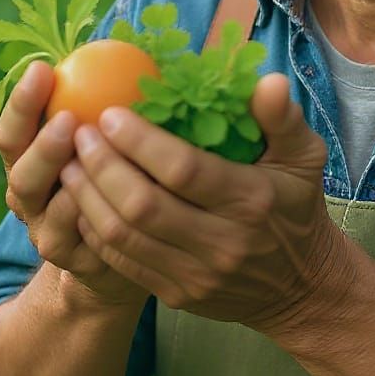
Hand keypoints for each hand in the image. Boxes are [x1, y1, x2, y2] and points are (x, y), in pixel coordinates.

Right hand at [0, 60, 148, 308]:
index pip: (14, 129)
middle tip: (67, 119)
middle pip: (20, 170)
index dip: (23, 101)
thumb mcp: (110, 136)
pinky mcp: (76, 260)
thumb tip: (139, 45)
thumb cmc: (120, 173)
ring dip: (67, 180)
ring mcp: (48, 230)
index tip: (43, 69)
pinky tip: (112, 198)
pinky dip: (92, 216)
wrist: (126, 247)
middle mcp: (30, 196)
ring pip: (47, 207)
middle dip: (40, 143)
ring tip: (90, 158)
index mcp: (31, 158)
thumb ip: (112, 100)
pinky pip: (81, 237)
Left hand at [59, 73, 349, 333]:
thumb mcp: (305, 156)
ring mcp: (197, 274)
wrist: (302, 286)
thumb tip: (270, 80)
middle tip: (79, 133)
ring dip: (88, 196)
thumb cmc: (298, 207)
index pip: (184, 170)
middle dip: (102, 166)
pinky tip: (83, 200)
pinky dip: (95, 229)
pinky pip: (122, 262)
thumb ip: (283, 117)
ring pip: (124, 236)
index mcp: (251, 200)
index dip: (140, 142)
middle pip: (142, 205)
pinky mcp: (177, 295)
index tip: (110, 113)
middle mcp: (223, 242)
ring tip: (69, 162)